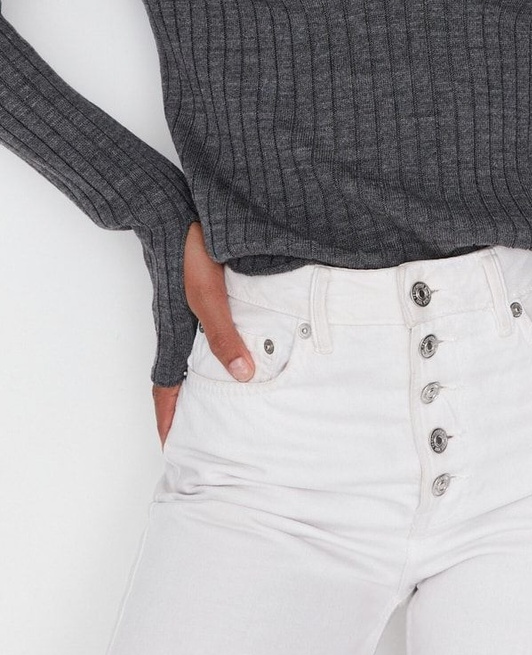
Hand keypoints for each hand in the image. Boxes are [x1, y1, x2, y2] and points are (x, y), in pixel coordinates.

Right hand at [152, 220, 256, 448]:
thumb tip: (242, 375)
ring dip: (195, 379)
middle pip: (173, 374)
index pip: (166, 385)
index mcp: (174, 332)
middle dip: (181, 406)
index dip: (168, 416)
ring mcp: (181, 309)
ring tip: (213, 400)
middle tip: (194, 433)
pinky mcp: (192, 292)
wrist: (172, 208)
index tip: (171, 446)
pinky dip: (206, 350)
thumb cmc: (188, 251)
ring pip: (186, 353)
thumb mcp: (209, 296)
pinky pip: (196, 332)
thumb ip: (225, 335)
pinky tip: (226, 348)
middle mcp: (174, 325)